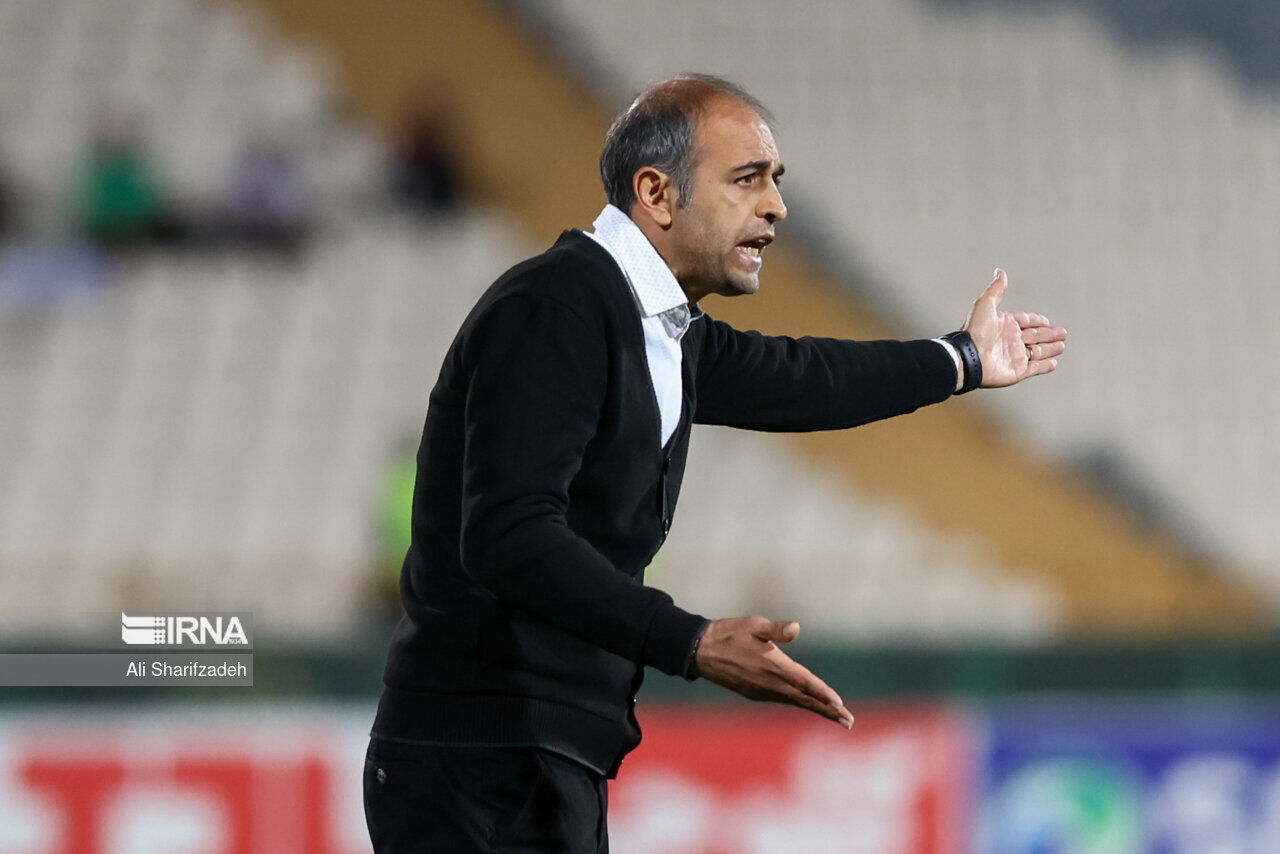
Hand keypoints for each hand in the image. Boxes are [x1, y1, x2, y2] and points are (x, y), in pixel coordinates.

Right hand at [693, 616, 853, 728]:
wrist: (701, 651)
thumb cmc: (730, 633)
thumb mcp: (754, 625)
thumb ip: (776, 630)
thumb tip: (796, 628)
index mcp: (773, 666)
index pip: (805, 682)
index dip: (823, 693)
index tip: (840, 704)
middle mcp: (770, 684)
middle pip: (805, 699)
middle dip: (828, 711)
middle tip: (849, 722)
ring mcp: (762, 691)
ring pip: (796, 702)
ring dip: (817, 709)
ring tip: (837, 717)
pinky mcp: (755, 693)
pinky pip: (784, 700)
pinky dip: (801, 704)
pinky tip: (809, 704)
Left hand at [962, 268, 1066, 386]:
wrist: (968, 357)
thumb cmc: (974, 331)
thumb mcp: (985, 304)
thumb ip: (996, 289)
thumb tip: (1000, 272)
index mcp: (1006, 324)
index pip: (1026, 321)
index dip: (1037, 320)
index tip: (1045, 320)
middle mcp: (1011, 340)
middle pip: (1036, 335)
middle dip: (1049, 334)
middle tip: (1062, 332)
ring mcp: (1015, 356)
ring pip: (1038, 351)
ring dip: (1051, 348)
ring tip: (1061, 345)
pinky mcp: (1018, 370)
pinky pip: (1036, 367)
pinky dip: (1045, 365)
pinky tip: (1053, 362)